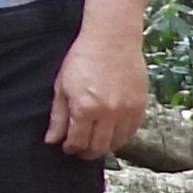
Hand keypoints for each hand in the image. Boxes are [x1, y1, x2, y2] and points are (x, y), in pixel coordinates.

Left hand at [48, 31, 152, 161]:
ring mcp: (126, 110)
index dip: (70, 148)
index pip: (77, 141)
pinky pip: (131, 132)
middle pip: (97, 147)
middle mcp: (108, 113)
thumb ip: (58, 117)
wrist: (112, 39)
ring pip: (116, 142)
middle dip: (86, 152)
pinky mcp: (140, 106)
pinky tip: (111, 134)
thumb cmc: (82, 59)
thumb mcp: (61, 87)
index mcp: (85, 108)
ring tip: (94, 143)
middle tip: (80, 150)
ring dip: (104, 147)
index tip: (66, 148)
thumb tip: (52, 140)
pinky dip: (121, 137)